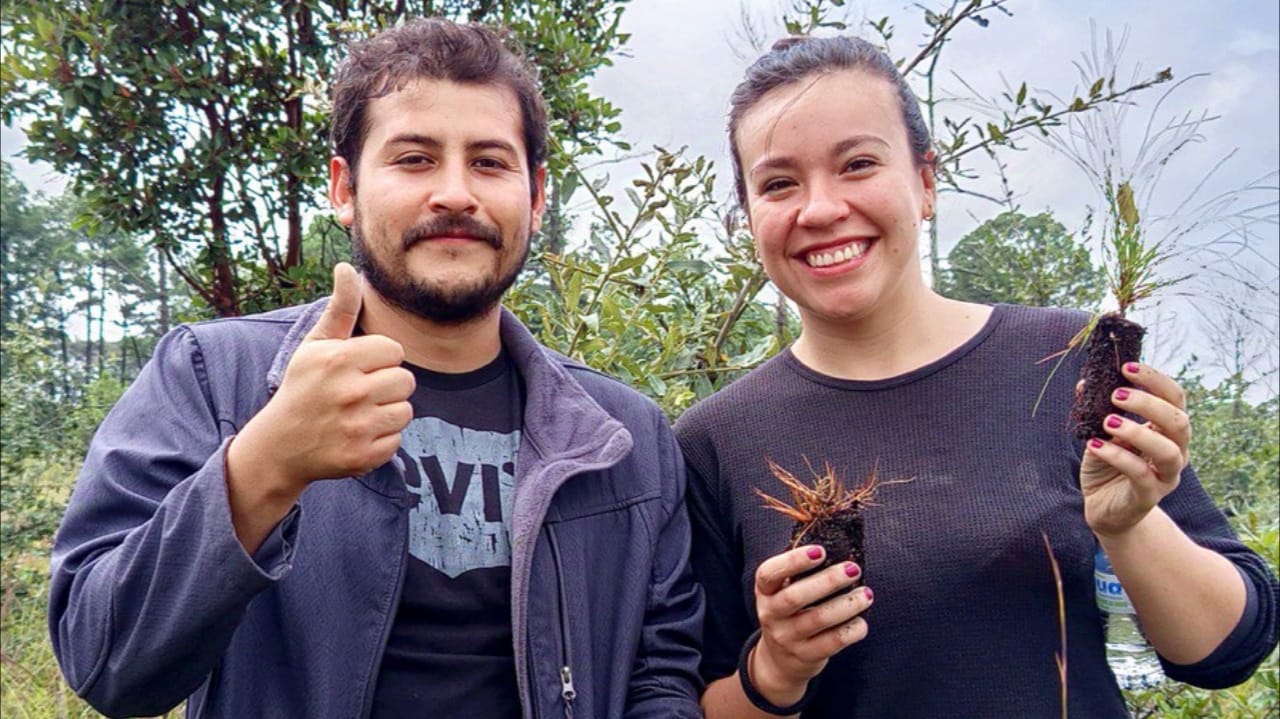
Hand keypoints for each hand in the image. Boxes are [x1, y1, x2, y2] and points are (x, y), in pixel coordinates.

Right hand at [232, 262, 415, 492]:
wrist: (279, 446)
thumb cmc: (302, 387)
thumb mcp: (315, 345)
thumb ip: (340, 308)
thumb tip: (348, 267)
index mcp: (339, 360)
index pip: (395, 351)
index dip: (380, 359)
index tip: (358, 368)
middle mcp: (350, 393)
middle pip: (405, 381)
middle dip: (386, 385)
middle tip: (358, 393)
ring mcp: (357, 427)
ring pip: (406, 411)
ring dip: (387, 412)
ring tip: (358, 413)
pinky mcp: (363, 456)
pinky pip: (397, 439)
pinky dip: (381, 439)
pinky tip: (357, 435)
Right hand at [749, 545, 872, 704]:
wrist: (781, 660)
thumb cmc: (790, 612)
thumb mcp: (784, 591)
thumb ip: (801, 570)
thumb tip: (834, 541)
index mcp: (765, 591)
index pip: (769, 574)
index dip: (793, 561)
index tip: (820, 550)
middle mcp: (770, 615)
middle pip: (795, 597)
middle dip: (828, 581)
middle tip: (853, 568)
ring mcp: (787, 638)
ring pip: (817, 619)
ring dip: (846, 605)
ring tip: (866, 594)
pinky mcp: (806, 656)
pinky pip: (832, 642)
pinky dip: (851, 630)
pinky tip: (862, 620)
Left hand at [1080, 362, 1190, 537]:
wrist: (1104, 509)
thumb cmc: (1107, 466)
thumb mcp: (1100, 434)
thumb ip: (1096, 411)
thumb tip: (1084, 383)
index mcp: (1167, 431)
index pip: (1174, 398)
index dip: (1155, 379)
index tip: (1127, 366)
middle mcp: (1175, 451)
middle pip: (1179, 422)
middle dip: (1149, 403)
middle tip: (1117, 394)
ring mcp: (1165, 476)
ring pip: (1167, 450)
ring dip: (1137, 432)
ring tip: (1107, 421)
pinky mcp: (1148, 496)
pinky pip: (1139, 473)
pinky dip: (1117, 456)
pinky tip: (1094, 445)